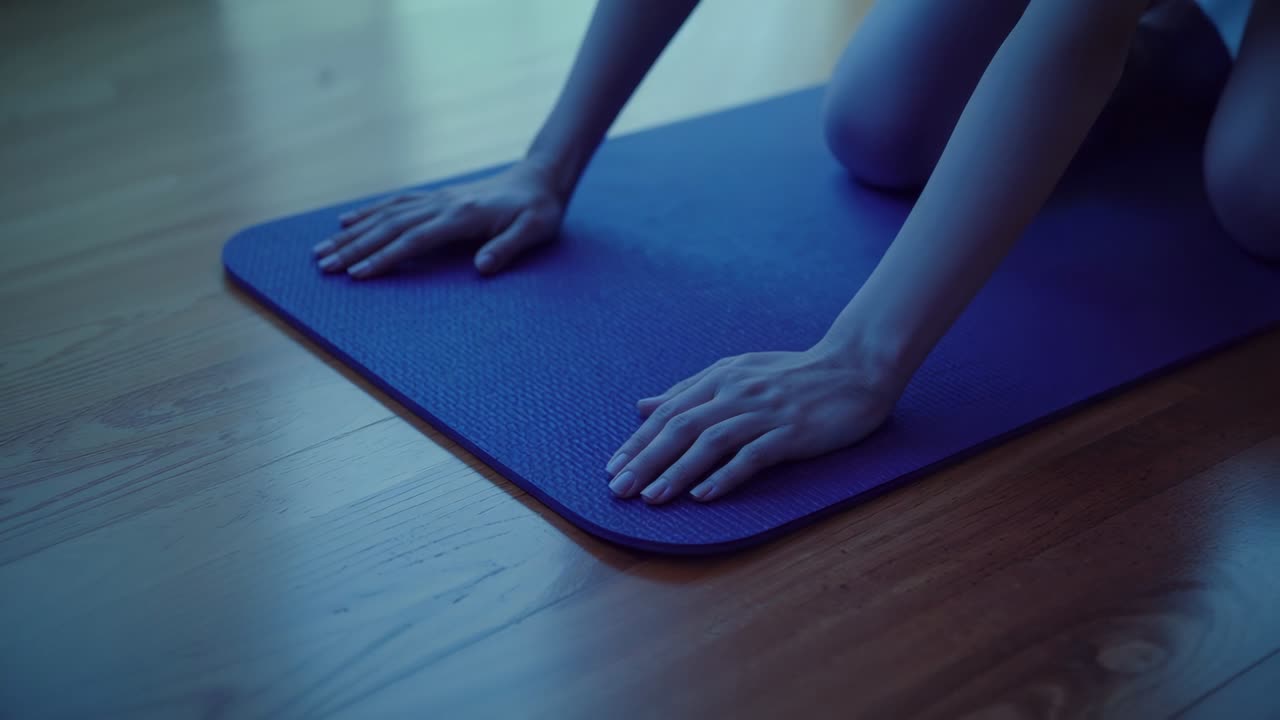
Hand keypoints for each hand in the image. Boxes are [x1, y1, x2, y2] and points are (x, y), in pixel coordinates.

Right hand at [313, 161, 565, 277]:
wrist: (541, 178)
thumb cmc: (540, 210)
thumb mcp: (535, 230)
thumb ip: (508, 248)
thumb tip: (482, 268)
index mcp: (462, 216)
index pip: (415, 240)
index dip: (385, 257)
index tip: (357, 274)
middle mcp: (442, 204)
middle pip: (389, 227)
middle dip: (354, 247)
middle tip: (323, 265)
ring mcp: (436, 199)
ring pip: (385, 215)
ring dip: (353, 232)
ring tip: (323, 249)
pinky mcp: (436, 198)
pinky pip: (395, 203)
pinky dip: (368, 212)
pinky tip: (347, 220)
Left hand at [605, 345, 903, 503]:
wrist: (855, 368)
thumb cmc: (794, 374)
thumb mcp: (736, 372)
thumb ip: (689, 390)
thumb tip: (643, 405)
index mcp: (720, 377)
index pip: (668, 412)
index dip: (638, 441)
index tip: (612, 468)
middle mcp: (736, 392)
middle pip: (680, 427)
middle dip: (645, 460)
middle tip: (619, 490)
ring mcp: (764, 412)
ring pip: (710, 443)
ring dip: (677, 471)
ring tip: (652, 498)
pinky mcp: (791, 431)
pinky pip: (753, 456)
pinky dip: (726, 475)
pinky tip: (704, 495)